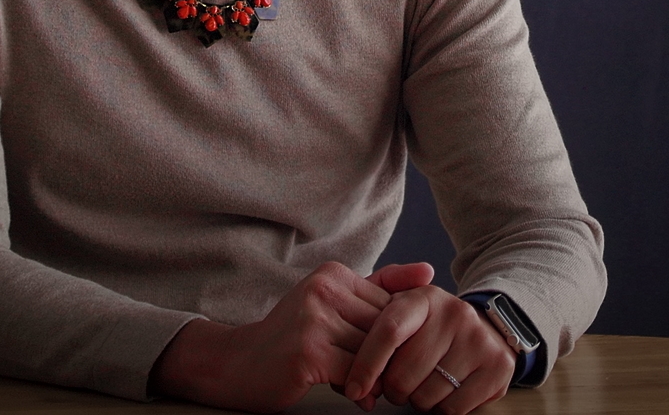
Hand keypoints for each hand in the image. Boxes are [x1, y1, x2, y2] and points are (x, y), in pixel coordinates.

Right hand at [150, 261, 417, 412]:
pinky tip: (354, 395)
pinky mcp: (309, 351)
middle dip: (387, 358)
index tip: (389, 355)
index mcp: (333, 274)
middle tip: (385, 377)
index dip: (394, 337)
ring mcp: (314, 319)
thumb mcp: (333, 304)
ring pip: (373, 352)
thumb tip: (430, 272)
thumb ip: (380, 287)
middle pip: (384, 329)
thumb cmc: (292, 337)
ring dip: (375, 377)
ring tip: (366, 387)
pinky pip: (356, 373)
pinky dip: (361, 389)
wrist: (237, 365)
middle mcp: (324, 289)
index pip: (390, 304)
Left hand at [343, 282, 515, 413]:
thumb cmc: (430, 328)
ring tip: (423, 384)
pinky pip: (453, 408)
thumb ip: (370, 325)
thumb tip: (347, 364)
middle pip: (403, 373)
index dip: (366, 364)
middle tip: (398, 384)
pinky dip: (441, 409)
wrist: (488, 329)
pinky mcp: (497, 367)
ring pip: (426, 395)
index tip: (353, 389)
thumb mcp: (404, 310)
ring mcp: (479, 340)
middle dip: (393, 389)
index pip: (388, 331)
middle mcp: (455, 314)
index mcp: (424, 298)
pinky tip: (444, 391)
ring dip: (417, 400)